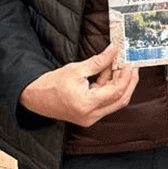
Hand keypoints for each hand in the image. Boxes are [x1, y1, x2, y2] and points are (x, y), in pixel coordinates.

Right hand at [19, 44, 138, 125]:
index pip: (116, 91)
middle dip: (128, 81)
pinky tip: (109, 72)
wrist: (35, 97)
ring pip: (115, 101)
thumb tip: (114, 51)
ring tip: (120, 65)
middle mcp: (91, 115)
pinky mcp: (90, 115)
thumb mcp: (76, 69)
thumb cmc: (51, 84)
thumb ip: (99, 61)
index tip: (129, 62)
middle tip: (132, 65)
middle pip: (120, 99)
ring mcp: (91, 117)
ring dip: (120, 83)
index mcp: (87, 104)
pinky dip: (110, 87)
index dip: (126, 76)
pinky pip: (106, 101)